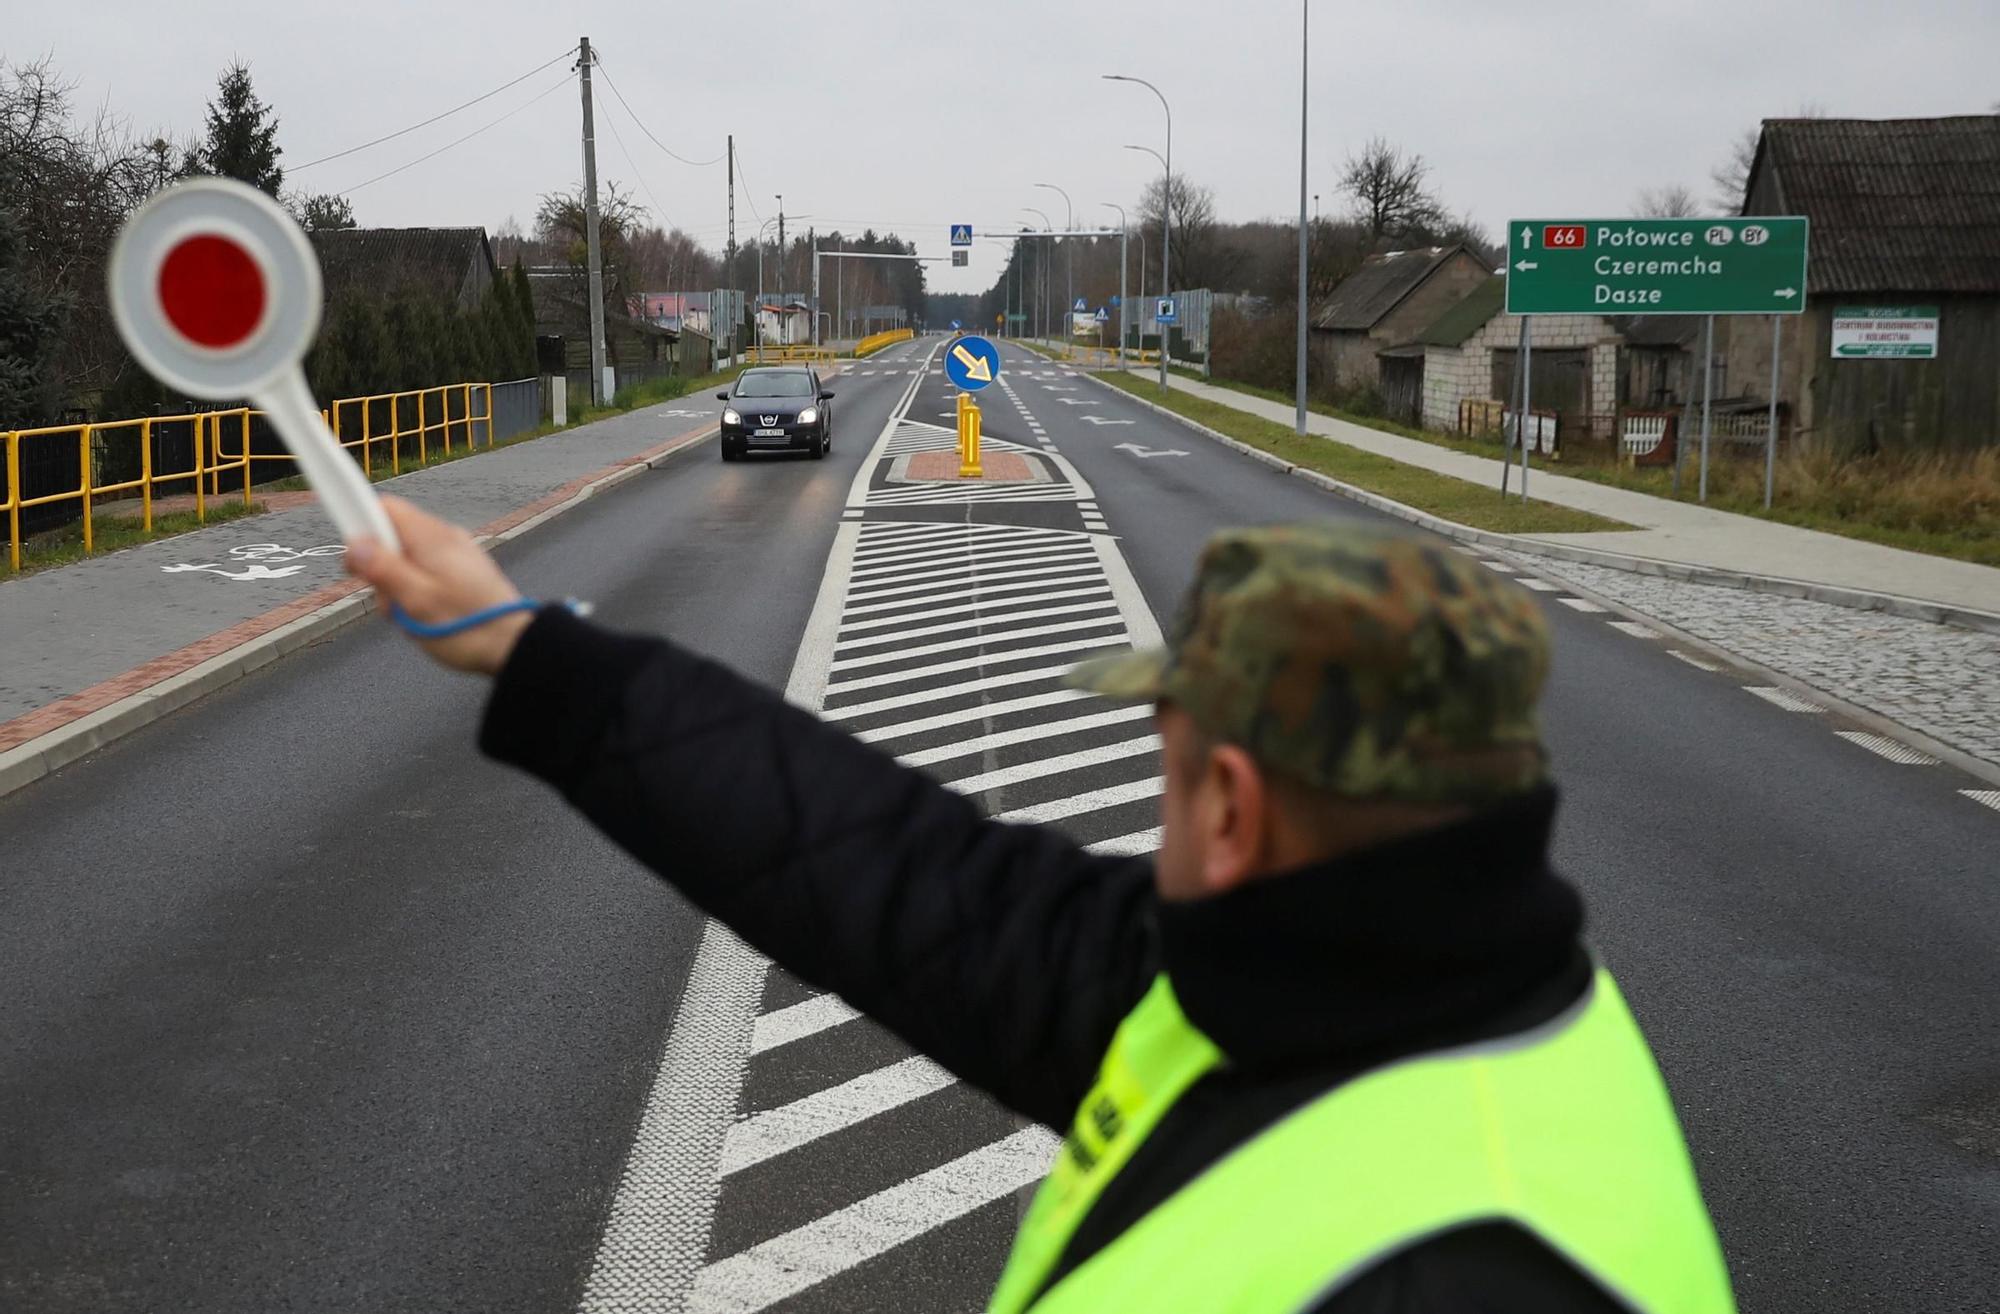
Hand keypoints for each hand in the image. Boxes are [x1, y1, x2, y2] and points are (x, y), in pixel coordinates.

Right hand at [345, 496, 533, 675]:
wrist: (514, 645)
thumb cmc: (466, 627)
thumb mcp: (416, 601)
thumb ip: (383, 569)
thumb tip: (354, 542)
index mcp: (431, 537)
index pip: (385, 507)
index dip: (361, 527)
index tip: (354, 562)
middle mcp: (445, 536)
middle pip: (394, 535)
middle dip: (380, 566)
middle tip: (390, 601)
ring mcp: (456, 553)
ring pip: (408, 556)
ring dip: (399, 583)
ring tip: (412, 615)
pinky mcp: (464, 570)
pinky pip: (427, 570)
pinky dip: (418, 589)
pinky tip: (427, 615)